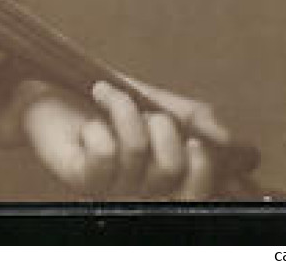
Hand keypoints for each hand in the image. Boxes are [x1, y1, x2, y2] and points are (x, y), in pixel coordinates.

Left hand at [19, 77, 231, 198]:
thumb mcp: (161, 103)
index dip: (205, 168)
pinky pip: (105, 153)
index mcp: (167, 181)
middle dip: (164, 127)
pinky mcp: (81, 180)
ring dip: (124, 110)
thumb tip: (238, 147)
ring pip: (138, 151)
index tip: (193, 137)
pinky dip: (99, 123)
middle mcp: (143, 194)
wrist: (47, 90)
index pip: (202, 195)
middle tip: (146, 110)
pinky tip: (88, 122)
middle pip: (175, 170)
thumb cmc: (106, 104)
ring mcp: (112, 189)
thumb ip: (201, 121)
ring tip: (106, 95)